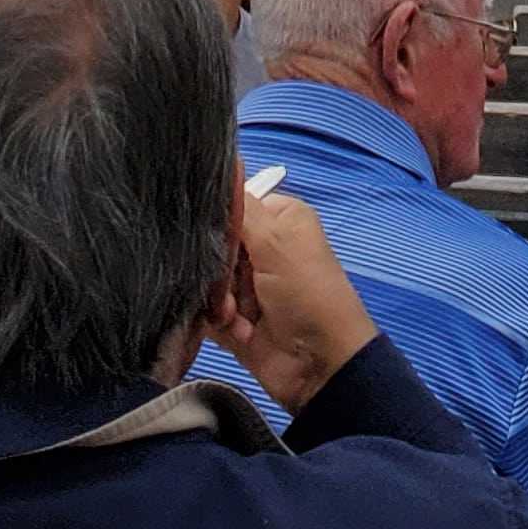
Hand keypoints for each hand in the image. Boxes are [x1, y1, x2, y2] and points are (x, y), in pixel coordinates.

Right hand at [209, 185, 376, 413]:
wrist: (320, 365)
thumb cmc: (306, 292)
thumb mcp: (277, 241)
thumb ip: (240, 208)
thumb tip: (221, 163)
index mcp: (280, 220)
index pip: (233, 206)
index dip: (221, 223)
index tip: (218, 239)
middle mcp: (264, 249)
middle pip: (216, 246)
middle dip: (218, 269)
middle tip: (231, 288)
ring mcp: (249, 287)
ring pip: (207, 280)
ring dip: (219, 300)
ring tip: (236, 315)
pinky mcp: (237, 321)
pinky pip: (207, 312)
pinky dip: (219, 322)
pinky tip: (238, 332)